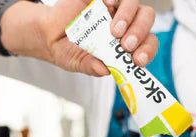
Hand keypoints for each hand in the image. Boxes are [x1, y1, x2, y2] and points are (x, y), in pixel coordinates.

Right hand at [0, 0, 157, 75]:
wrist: (47, 33)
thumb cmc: (69, 50)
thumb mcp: (78, 63)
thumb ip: (91, 66)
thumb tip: (105, 70)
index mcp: (126, 43)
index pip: (147, 43)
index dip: (147, 50)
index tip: (137, 60)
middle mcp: (125, 23)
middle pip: (145, 20)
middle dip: (140, 32)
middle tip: (126, 45)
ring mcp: (114, 7)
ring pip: (134, 4)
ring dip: (128, 16)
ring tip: (115, 31)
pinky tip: (107, 3)